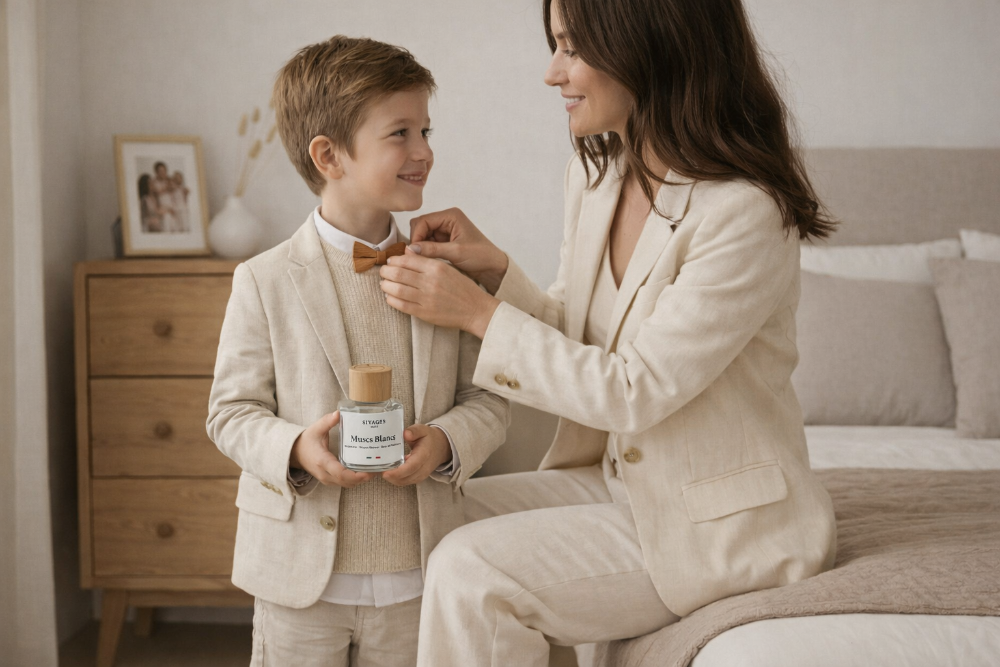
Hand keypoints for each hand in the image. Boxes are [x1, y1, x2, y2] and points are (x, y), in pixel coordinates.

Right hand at [289, 412, 374, 488]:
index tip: (369, 472)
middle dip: (364, 478)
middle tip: (379, 469)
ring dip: (361, 480)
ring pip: (347, 484)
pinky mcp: (329, 480)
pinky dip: (355, 480)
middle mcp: (325, 473)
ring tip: (375, 470)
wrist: (294, 453)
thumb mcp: (316, 429)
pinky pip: (344, 483)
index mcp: (322, 461)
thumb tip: (338, 413)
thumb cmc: (306, 441)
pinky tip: (365, 471)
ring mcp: (326, 479)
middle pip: (347, 482)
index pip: (340, 473)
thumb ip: (327, 421)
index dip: (356, 475)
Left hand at [379, 250, 499, 337]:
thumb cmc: (462, 288)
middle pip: (398, 273)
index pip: (407, 259)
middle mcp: (430, 281)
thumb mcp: (448, 268)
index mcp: (436, 267)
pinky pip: (401, 305)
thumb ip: (427, 260)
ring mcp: (426, 298)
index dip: (394, 259)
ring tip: (384, 283)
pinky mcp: (424, 313)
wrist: (475, 309)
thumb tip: (406, 253)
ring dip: (385, 285)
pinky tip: (390, 296)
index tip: (391, 261)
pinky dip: (391, 299)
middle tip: (384, 271)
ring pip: (396, 288)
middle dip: (386, 271)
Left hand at [381, 424, 451, 486]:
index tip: (385, 472)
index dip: (398, 472)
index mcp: (424, 455)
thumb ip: (414, 431)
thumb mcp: (423, 430)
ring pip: (404, 482)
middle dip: (390, 476)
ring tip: (381, 470)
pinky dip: (396, 479)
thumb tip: (405, 434)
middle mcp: (424, 468)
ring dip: (392, 478)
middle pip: (406, 477)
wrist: (441, 448)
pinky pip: (405, 482)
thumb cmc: (429, 438)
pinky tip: (388, 471)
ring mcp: (421, 475)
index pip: (411, 467)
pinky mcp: (418, 477)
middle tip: (377, 470)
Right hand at [408, 207, 508, 293]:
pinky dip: (426, 252)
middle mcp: (446, 220)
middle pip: (420, 227)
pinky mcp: (444, 241)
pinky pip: (427, 244)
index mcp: (451, 216)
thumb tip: (410, 249)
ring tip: (425, 260)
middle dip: (417, 241)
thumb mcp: (456, 252)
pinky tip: (429, 261)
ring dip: (421, 248)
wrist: (492, 267)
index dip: (416, 236)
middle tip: (418, 257)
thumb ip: (432, 249)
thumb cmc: (481, 256)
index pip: (423, 221)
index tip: (414, 252)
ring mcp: (444, 230)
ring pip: (422, 236)